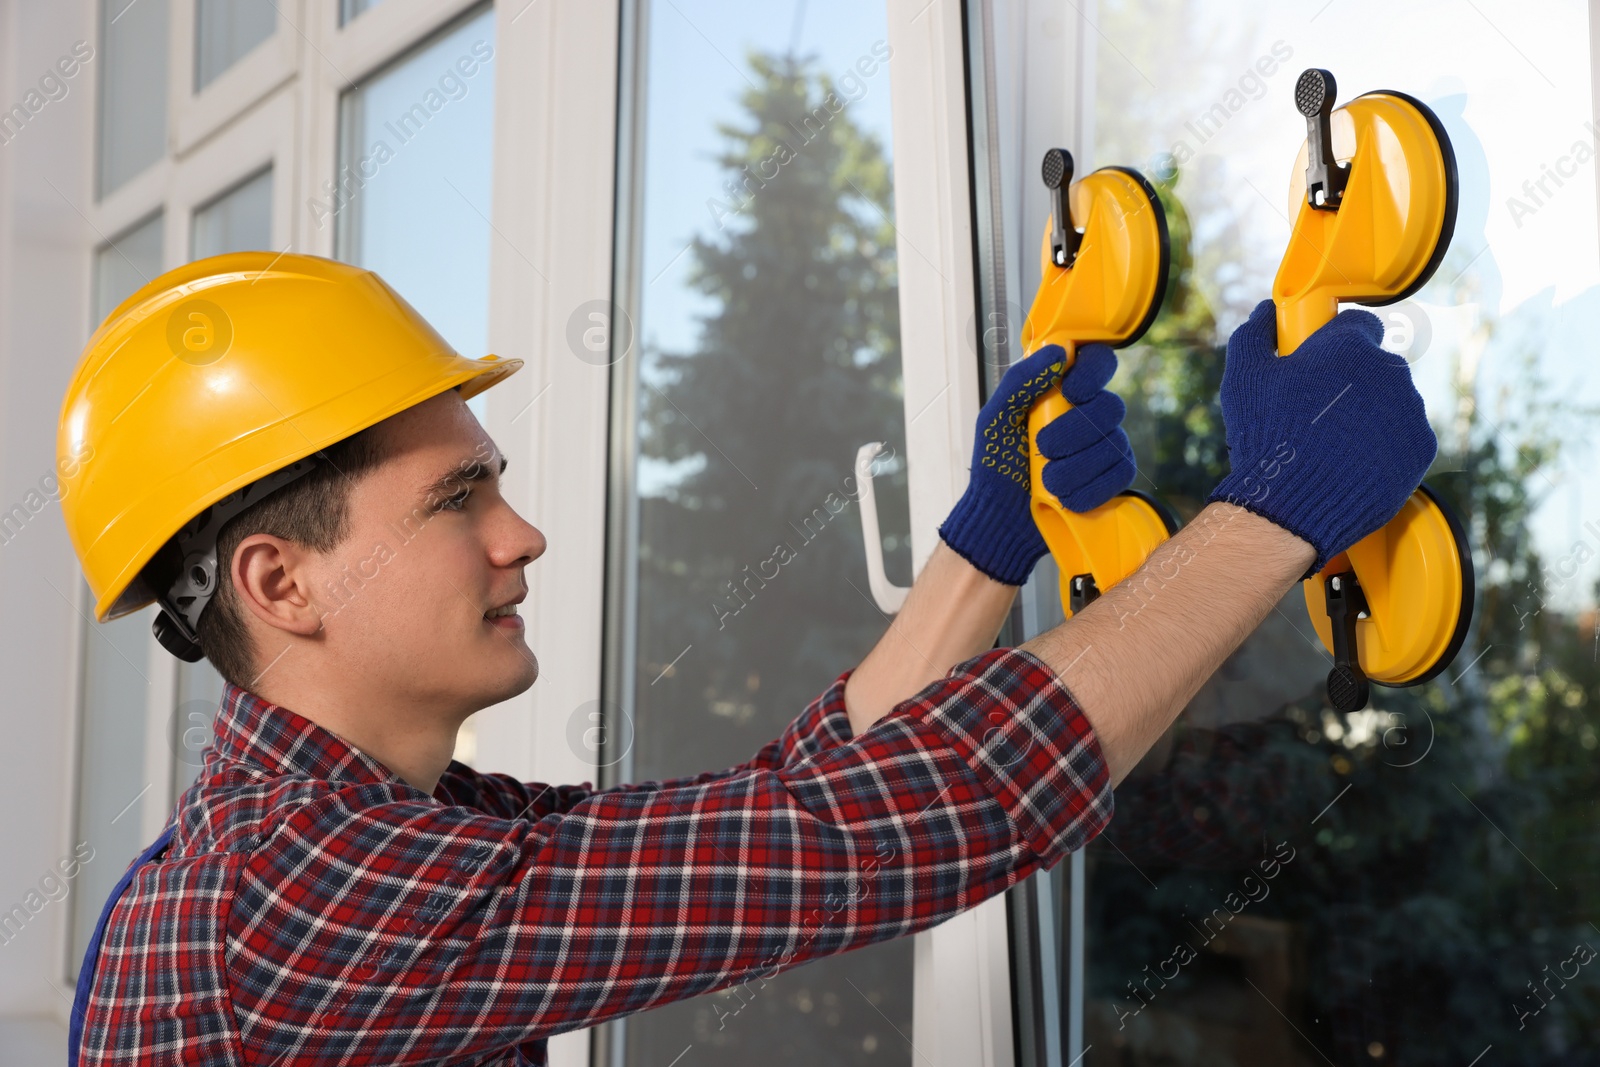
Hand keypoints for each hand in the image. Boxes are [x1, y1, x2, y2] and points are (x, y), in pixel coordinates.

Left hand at [939, 343, 1135, 585]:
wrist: (1001, 516)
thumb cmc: (996, 463)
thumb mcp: (996, 418)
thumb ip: (1021, 380)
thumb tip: (1058, 350)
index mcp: (1064, 392)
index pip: (1098, 362)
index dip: (1093, 372)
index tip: (1071, 391)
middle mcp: (1090, 415)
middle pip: (1110, 406)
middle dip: (1074, 431)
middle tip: (1042, 448)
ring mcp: (1105, 446)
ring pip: (1114, 443)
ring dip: (1076, 465)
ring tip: (1047, 479)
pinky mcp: (1113, 478)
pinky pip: (1121, 473)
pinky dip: (1091, 487)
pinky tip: (1066, 497)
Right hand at [1209, 299, 1436, 576]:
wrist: (1291, 504)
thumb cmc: (1266, 436)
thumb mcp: (1244, 379)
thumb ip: (1254, 335)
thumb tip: (1265, 312)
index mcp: (1349, 345)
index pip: (1357, 326)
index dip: (1336, 343)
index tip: (1321, 363)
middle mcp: (1390, 369)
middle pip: (1375, 366)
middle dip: (1353, 382)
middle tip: (1319, 412)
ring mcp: (1410, 409)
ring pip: (1392, 402)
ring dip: (1370, 415)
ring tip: (1333, 444)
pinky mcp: (1421, 447)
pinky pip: (1404, 437)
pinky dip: (1384, 446)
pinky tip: (1353, 462)